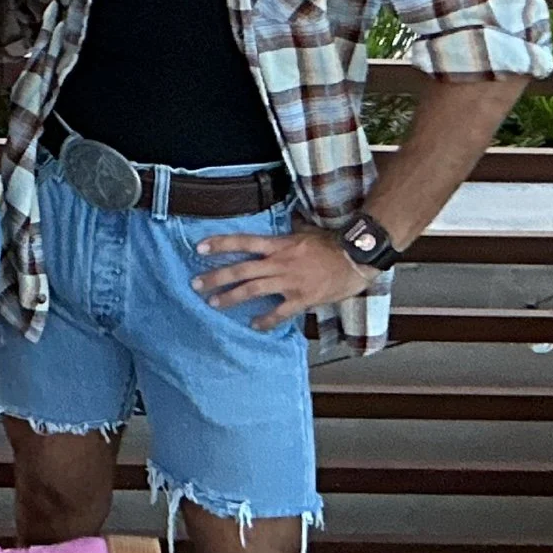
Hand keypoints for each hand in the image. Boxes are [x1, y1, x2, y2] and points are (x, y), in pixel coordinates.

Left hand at [191, 226, 379, 331]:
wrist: (357, 258)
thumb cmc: (332, 244)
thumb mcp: (304, 232)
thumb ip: (286, 234)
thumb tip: (279, 227)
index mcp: (279, 245)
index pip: (243, 242)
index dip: (221, 244)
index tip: (199, 247)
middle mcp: (279, 262)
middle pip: (241, 269)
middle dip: (216, 277)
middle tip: (196, 284)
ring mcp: (289, 282)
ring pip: (253, 290)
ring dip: (231, 297)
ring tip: (214, 303)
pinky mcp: (302, 298)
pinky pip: (279, 312)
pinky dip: (265, 319)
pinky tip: (253, 325)